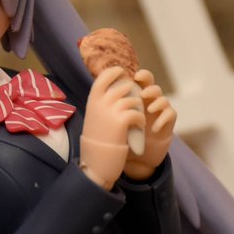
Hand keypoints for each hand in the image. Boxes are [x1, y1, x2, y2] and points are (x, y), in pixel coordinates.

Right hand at [81, 67, 144, 189]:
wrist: (96, 161)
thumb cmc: (97, 139)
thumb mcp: (94, 115)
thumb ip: (102, 101)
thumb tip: (116, 87)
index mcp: (93, 99)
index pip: (105, 75)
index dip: (117, 72)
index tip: (124, 76)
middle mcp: (101, 101)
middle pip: (125, 86)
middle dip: (134, 95)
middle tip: (135, 106)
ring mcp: (110, 110)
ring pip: (134, 100)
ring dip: (139, 109)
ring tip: (137, 120)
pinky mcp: (121, 121)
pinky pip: (138, 113)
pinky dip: (141, 120)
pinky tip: (138, 127)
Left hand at [123, 69, 176, 180]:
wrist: (137, 157)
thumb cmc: (126, 137)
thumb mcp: (117, 120)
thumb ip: (113, 107)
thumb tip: (100, 92)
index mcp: (139, 98)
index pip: (143, 81)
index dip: (142, 75)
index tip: (134, 76)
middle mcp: (151, 103)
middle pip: (155, 88)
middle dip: (150, 87)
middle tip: (143, 93)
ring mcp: (160, 113)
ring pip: (164, 100)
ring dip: (157, 102)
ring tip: (149, 110)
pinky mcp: (168, 123)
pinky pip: (170, 114)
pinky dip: (162, 119)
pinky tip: (153, 128)